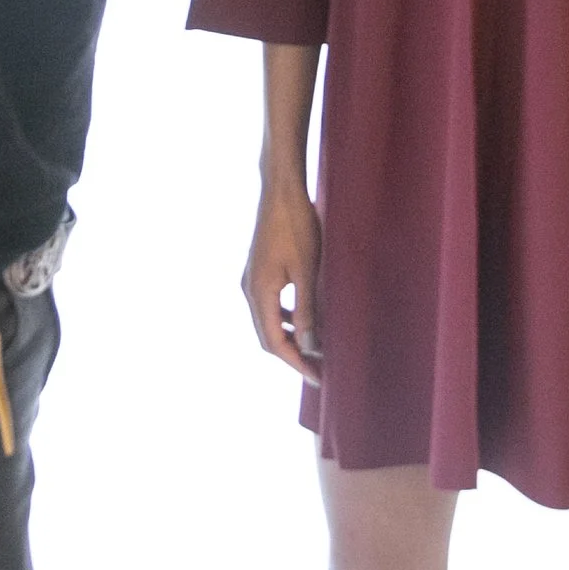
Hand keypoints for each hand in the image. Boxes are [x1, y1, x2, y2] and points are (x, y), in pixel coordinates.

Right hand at [244, 180, 324, 369]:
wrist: (280, 191)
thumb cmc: (297, 226)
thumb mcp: (307, 270)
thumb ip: (308, 308)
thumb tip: (310, 345)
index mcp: (259, 293)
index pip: (275, 342)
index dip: (296, 363)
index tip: (317, 378)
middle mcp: (249, 290)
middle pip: (267, 337)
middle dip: (293, 356)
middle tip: (319, 371)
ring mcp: (251, 281)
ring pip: (268, 322)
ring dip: (289, 338)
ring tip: (315, 350)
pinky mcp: (258, 271)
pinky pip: (270, 306)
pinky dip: (286, 319)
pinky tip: (305, 320)